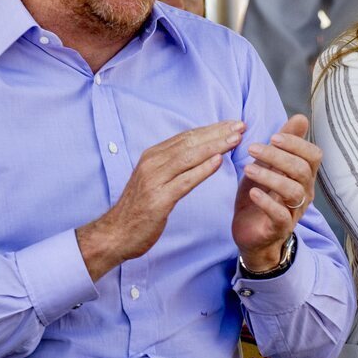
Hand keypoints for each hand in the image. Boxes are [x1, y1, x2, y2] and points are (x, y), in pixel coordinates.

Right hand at [77, 121, 245, 280]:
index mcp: (152, 156)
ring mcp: (154, 180)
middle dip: (217, 132)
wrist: (116, 234)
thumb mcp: (155, 181)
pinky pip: (185, 181)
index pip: (186, 137)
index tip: (232, 124)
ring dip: (215, 146)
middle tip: (240, 125)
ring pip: (189, 157)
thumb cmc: (139, 209)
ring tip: (235, 139)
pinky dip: (202, 170)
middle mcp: (152, 163)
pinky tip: (218, 161)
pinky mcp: (159, 199)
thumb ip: (172, 166)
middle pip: (190, 142)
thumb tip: (197, 154)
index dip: (211, 129)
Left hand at [233, 114, 320, 272]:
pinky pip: (280, 215)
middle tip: (252, 148)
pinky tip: (253, 193)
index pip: (313, 155)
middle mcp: (303, 193)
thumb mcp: (268, 165)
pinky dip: (267, 202)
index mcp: (303, 176)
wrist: (250, 234)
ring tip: (247, 169)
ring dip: (270, 176)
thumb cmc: (260, 196)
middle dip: (278, 156)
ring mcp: (293, 212)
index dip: (296, 144)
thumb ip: (283, 144)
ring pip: (293, 191)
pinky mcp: (279, 228)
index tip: (273, 136)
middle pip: (302, 170)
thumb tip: (301, 117)